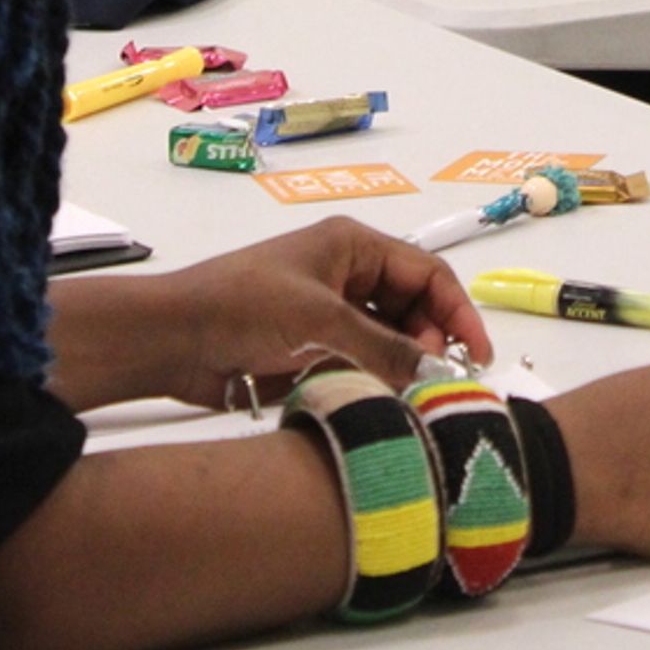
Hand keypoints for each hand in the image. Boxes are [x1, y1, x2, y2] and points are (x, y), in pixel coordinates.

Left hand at [139, 217, 491, 409]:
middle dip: (431, 341)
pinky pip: (362, 362)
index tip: (475, 356)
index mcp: (353, 246)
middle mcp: (347, 273)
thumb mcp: (319, 322)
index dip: (456, 312)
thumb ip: (381, 348)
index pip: (426, 273)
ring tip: (413, 399)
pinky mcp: (312, 348)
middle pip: (412, 306)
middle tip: (436, 384)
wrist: (174, 338)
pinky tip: (384, 404)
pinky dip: (377, 380)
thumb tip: (435, 375)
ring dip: (404, 366)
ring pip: (389, 338)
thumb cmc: (244, 307)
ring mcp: (329, 312)